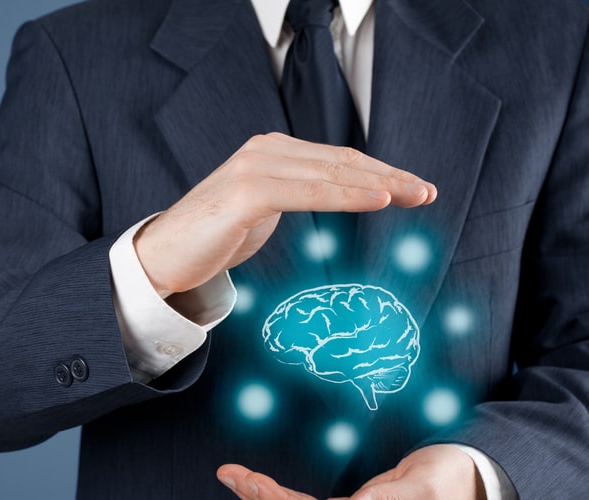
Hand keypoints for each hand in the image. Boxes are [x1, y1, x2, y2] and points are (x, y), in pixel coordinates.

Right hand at [134, 133, 437, 297]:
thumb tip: (329, 199)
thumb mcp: (260, 213)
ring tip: (416, 194)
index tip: (414, 187)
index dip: (379, 171)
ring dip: (380, 184)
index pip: (336, 159)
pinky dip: (346, 195)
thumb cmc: (210, 240)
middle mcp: (265, 151)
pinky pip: (308, 192)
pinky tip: (378, 199)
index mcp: (271, 153)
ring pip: (330, 173)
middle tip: (428, 191)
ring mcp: (254, 167)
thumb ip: (290, 196)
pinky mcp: (247, 192)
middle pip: (341, 161)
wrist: (160, 259)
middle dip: (390, 175)